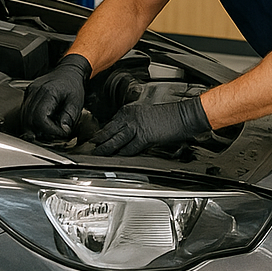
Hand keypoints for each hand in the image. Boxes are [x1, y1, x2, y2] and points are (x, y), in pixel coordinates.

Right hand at [22, 54, 91, 139]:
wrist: (68, 71)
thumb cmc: (73, 85)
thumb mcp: (76, 102)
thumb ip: (69, 117)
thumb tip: (62, 131)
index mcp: (48, 92)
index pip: (40, 117)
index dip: (49, 129)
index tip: (60, 132)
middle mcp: (35, 91)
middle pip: (28, 119)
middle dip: (40, 131)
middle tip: (53, 134)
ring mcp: (30, 92)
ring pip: (23, 117)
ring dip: (33, 127)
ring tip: (48, 129)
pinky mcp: (28, 94)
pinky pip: (24, 111)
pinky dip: (31, 121)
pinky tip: (42, 122)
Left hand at [87, 96, 210, 156]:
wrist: (183, 115)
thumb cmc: (169, 117)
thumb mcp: (146, 116)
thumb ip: (133, 124)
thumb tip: (126, 136)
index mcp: (130, 111)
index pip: (110, 123)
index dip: (102, 132)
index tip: (95, 139)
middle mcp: (131, 117)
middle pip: (109, 131)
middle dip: (98, 140)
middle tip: (89, 148)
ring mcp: (136, 126)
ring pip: (115, 140)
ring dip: (105, 149)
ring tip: (96, 155)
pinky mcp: (144, 136)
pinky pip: (129, 148)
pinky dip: (121, 154)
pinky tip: (115, 159)